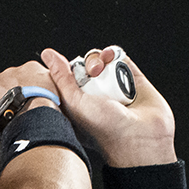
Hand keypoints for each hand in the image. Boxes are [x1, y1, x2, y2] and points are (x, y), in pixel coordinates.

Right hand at [0, 60, 67, 163]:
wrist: (34, 126)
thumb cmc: (12, 137)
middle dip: (4, 102)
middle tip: (17, 118)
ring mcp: (8, 73)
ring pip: (15, 81)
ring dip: (22, 92)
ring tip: (34, 110)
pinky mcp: (29, 68)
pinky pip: (35, 75)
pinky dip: (41, 85)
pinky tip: (47, 99)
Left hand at [42, 46, 176, 167]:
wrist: (139, 135)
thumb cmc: (105, 129)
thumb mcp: (74, 103)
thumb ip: (61, 78)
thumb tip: (48, 55)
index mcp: (77, 105)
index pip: (65, 80)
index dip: (63, 71)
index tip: (63, 70)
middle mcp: (94, 96)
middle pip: (82, 67)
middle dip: (82, 65)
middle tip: (89, 74)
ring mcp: (112, 86)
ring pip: (99, 60)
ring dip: (96, 59)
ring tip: (100, 71)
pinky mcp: (130, 77)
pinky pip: (118, 58)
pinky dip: (112, 54)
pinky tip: (110, 59)